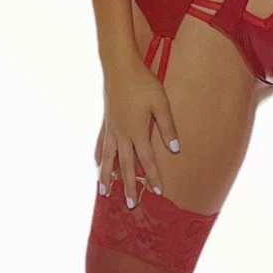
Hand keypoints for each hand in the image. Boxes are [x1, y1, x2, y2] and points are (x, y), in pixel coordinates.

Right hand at [94, 52, 180, 208]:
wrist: (119, 67)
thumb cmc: (143, 83)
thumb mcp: (161, 103)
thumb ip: (168, 127)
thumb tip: (176, 149)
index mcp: (137, 132)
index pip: (148, 160)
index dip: (153, 176)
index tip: (157, 192)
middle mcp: (122, 134)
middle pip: (126, 166)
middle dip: (129, 186)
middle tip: (130, 205)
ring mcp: (111, 128)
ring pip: (108, 158)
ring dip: (107, 176)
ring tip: (104, 192)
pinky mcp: (106, 120)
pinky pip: (101, 143)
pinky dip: (98, 155)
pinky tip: (96, 163)